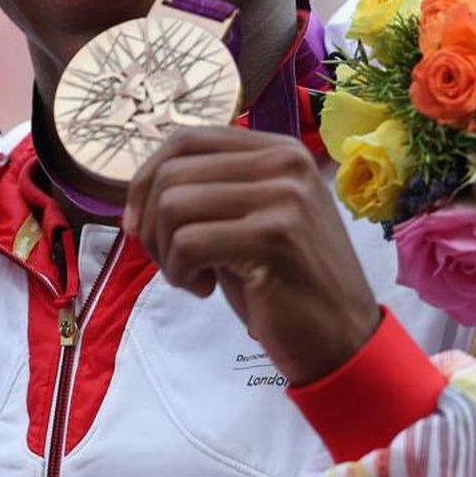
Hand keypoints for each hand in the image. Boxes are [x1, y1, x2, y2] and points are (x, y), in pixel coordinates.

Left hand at [124, 127, 380, 385]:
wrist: (338, 336)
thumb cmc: (279, 281)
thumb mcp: (245, 219)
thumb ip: (207, 189)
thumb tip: (138, 186)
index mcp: (278, 149)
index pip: (186, 140)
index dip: (145, 179)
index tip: (137, 222)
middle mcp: (285, 161)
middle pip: (171, 174)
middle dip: (151, 224)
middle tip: (172, 260)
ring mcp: (284, 196)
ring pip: (173, 205)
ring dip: (164, 251)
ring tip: (192, 275)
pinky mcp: (275, 236)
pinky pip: (188, 242)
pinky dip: (179, 272)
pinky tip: (204, 289)